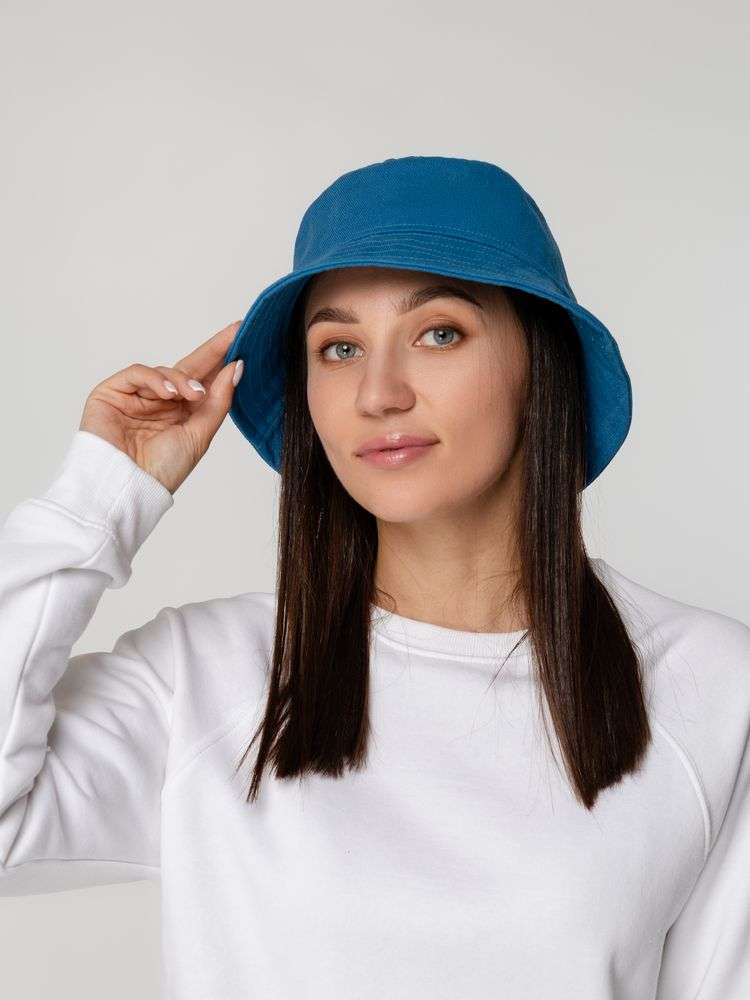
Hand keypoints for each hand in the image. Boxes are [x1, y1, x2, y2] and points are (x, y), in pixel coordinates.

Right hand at [79, 320, 243, 494]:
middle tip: (234, 335)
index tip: (244, 338)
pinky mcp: (112, 392)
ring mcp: (136, 396)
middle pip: (189, 368)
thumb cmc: (162, 469)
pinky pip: (137, 373)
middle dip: (212, 351)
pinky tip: (169, 393)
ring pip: (165, 371)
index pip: (205, 380)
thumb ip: (218, 400)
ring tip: (193, 394)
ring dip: (183, 379)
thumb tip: (236, 367)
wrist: (128, 486)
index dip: (222, 359)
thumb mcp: (200, 434)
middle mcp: (161, 402)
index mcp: (182, 413)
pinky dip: (155, 379)